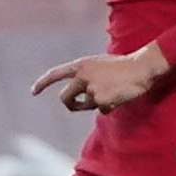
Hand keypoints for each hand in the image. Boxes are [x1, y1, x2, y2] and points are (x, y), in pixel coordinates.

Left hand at [32, 44, 168, 113]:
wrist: (142, 67)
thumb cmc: (124, 66)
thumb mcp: (100, 65)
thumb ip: (87, 76)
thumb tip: (81, 97)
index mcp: (81, 65)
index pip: (55, 74)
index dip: (42, 83)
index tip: (33, 92)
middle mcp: (82, 76)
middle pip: (64, 98)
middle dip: (71, 105)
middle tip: (78, 106)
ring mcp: (91, 89)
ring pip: (86, 106)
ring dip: (97, 104)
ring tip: (112, 92)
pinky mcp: (101, 100)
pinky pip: (102, 110)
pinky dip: (110, 107)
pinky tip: (120, 96)